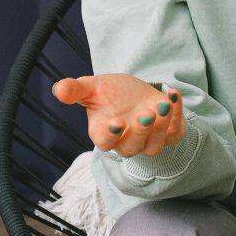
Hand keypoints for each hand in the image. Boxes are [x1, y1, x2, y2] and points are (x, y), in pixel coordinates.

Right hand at [52, 74, 184, 157]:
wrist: (137, 93)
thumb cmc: (111, 94)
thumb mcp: (93, 88)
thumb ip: (76, 91)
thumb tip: (58, 89)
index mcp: (105, 133)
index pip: (105, 142)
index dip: (110, 135)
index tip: (116, 123)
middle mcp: (126, 142)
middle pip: (131, 147)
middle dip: (140, 131)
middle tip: (145, 113)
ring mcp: (148, 140)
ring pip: (154, 145)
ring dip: (160, 126)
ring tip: (163, 105)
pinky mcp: (168, 134)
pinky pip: (174, 131)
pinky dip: (178, 115)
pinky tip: (173, 95)